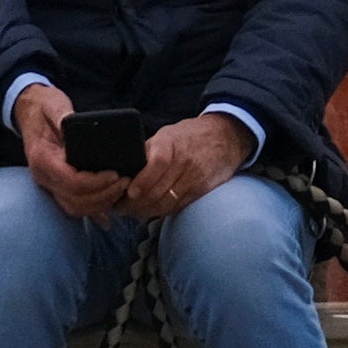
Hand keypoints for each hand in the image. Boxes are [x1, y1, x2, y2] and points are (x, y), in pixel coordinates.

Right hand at [13, 83, 116, 223]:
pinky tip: (108, 217)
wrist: (29, 111)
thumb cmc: (44, 108)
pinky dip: (91, 212)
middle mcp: (43, 176)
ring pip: (74, 208)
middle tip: (126, 182)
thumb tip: (69, 121)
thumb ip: (61, 114)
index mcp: (43, 159)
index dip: (96, 182)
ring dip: (100, 205)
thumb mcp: (53, 105)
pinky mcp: (56, 185)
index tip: (116, 174)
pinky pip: (73, 205)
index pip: (71, 182)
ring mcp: (49, 183)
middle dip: (103, 195)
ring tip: (122, 190)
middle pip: (74, 200)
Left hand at [124, 112, 253, 221]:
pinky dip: (162, 212)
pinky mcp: (201, 190)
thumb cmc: (189, 136)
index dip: (143, 181)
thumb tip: (125, 170)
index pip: (157, 163)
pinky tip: (152, 211)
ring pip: (166, 203)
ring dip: (146, 212)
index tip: (130, 193)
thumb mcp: (167, 134)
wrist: (226, 137)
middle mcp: (184, 160)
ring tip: (134, 213)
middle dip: (136, 204)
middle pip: (158, 190)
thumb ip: (147, 151)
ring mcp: (194, 177)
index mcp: (171, 142)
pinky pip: (177, 206)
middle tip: (122, 209)